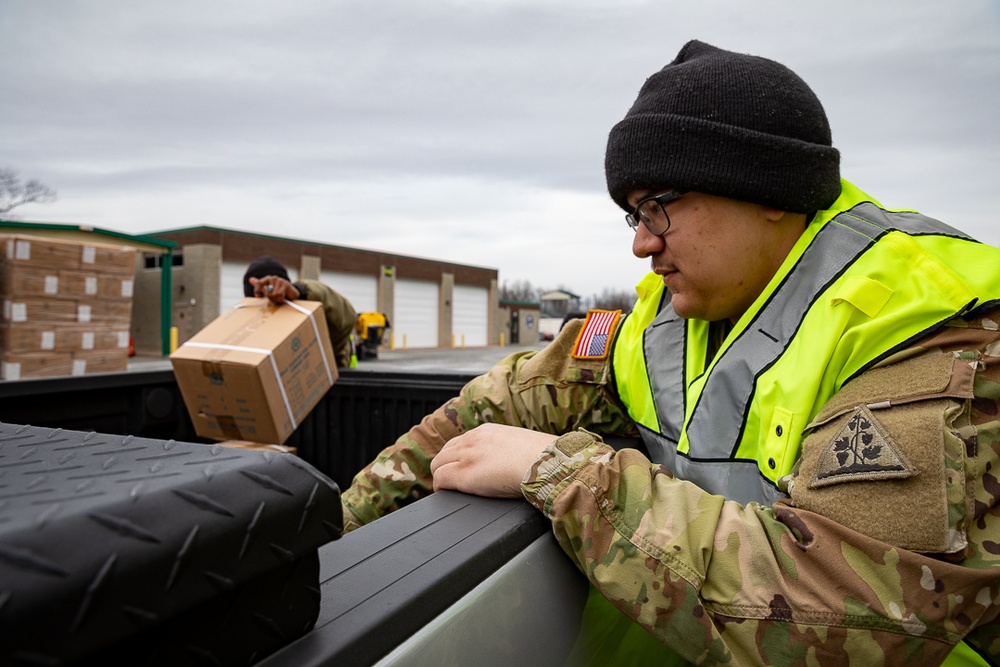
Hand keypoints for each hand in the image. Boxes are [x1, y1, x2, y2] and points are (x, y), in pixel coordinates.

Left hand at [250, 276, 299, 303]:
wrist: (291, 293)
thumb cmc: (278, 292)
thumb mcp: (268, 289)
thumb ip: (259, 285)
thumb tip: (250, 279)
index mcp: (267, 278)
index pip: (259, 283)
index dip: (257, 291)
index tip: (258, 297)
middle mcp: (273, 278)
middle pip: (267, 292)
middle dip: (270, 298)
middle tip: (274, 299)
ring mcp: (280, 280)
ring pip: (274, 294)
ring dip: (277, 299)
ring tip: (280, 299)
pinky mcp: (286, 284)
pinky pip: (280, 294)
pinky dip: (281, 299)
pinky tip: (283, 298)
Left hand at [430, 423, 556, 497]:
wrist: (545, 464)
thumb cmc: (542, 460)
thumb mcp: (520, 445)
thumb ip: (506, 449)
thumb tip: (510, 460)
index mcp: (486, 431)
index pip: (461, 441)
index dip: (457, 457)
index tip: (462, 467)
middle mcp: (473, 440)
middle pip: (445, 452)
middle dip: (445, 466)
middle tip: (451, 481)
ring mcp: (467, 456)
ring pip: (438, 464)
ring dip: (441, 476)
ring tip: (448, 489)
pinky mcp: (463, 474)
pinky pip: (440, 479)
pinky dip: (440, 487)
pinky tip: (446, 494)